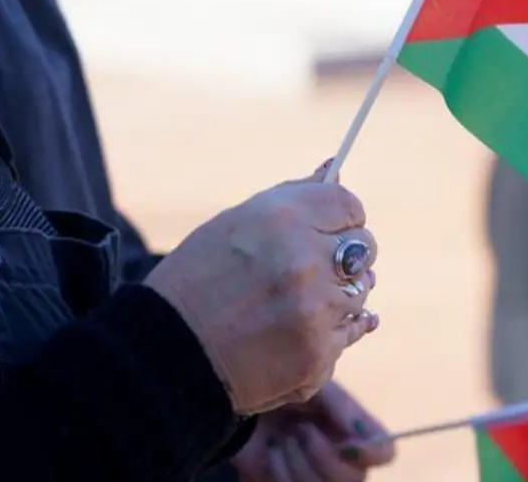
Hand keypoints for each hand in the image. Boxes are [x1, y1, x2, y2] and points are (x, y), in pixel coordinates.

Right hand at [146, 163, 379, 414]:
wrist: (163, 358)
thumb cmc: (196, 282)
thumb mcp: (235, 224)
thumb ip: (293, 198)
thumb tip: (335, 169)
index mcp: (283, 218)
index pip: (348, 205)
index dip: (340, 217)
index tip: (329, 229)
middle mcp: (306, 261)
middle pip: (364, 247)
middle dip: (343, 257)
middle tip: (305, 271)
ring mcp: (316, 311)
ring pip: (359, 294)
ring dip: (334, 298)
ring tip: (289, 308)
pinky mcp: (319, 354)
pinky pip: (348, 333)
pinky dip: (326, 335)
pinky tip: (293, 335)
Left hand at [234, 382, 394, 481]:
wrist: (238, 397)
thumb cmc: (282, 386)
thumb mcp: (317, 387)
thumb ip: (343, 409)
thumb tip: (359, 436)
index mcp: (354, 431)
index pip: (384, 452)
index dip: (371, 453)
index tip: (346, 444)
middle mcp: (341, 457)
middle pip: (355, 479)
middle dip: (324, 456)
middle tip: (301, 430)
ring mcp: (316, 475)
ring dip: (301, 463)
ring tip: (283, 439)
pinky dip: (282, 473)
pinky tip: (272, 452)